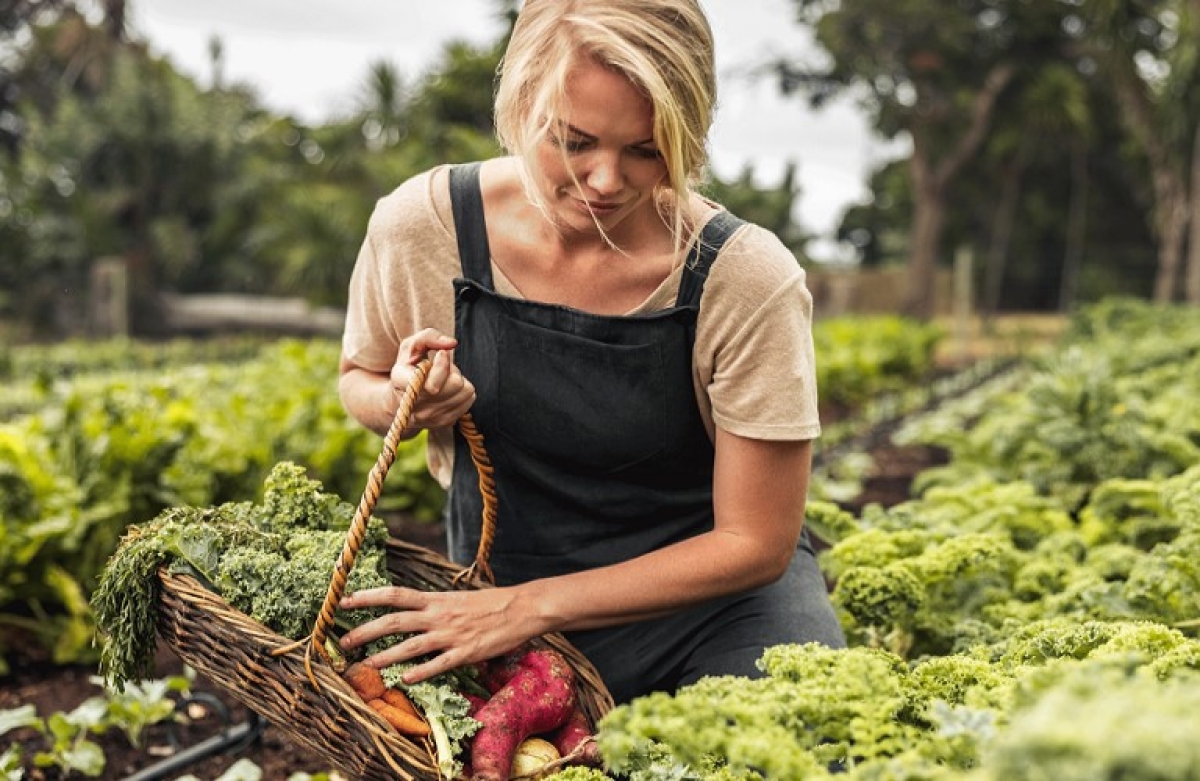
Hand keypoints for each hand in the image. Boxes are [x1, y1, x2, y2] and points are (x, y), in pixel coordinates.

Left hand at [338, 586, 533, 682]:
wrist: (523, 608)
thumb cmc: (491, 603)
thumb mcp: (458, 599)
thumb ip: (435, 606)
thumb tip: (414, 611)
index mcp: (436, 600)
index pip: (395, 594)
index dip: (367, 597)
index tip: (343, 601)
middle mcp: (439, 616)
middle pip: (394, 621)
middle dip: (366, 631)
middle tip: (344, 642)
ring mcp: (451, 635)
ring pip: (411, 646)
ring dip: (385, 656)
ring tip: (365, 666)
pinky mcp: (466, 653)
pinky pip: (439, 665)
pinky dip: (421, 672)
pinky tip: (404, 680)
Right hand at [391, 328, 474, 431]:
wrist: (401, 403)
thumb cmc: (408, 369)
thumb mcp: (411, 347)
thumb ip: (429, 337)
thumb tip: (452, 343)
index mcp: (403, 385)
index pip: (432, 385)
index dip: (442, 366)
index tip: (442, 354)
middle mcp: (416, 407)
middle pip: (455, 384)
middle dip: (451, 369)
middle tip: (440, 367)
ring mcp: (432, 418)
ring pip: (465, 390)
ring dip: (458, 379)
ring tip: (443, 378)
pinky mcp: (446, 423)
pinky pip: (470, 398)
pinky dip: (463, 390)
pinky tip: (448, 389)